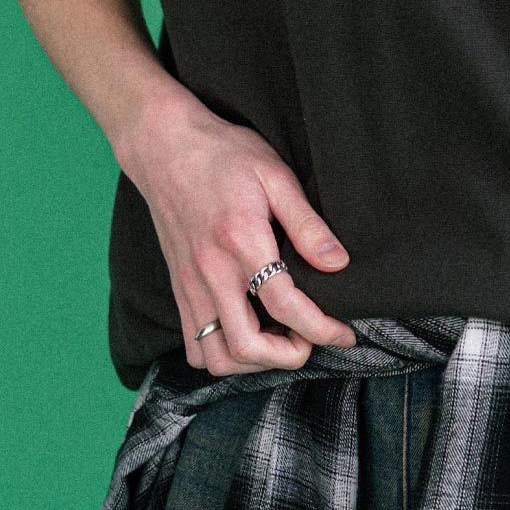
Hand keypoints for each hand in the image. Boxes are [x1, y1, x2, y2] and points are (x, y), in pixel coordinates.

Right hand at [121, 92, 358, 374]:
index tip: (344, 334)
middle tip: (312, 340)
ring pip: (216, 357)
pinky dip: (222, 355)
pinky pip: (193, 346)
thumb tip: (338, 263)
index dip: (322, 329)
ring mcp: (189, 285)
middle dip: (289, 357)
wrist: (164, 146)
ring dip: (254, 363)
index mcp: (241, 240)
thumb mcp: (275, 175)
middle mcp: (211, 272)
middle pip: (247, 346)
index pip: (284, 305)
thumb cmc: (224, 154)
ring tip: (280, 340)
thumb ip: (307, 223)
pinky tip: (246, 333)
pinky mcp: (178, 289)